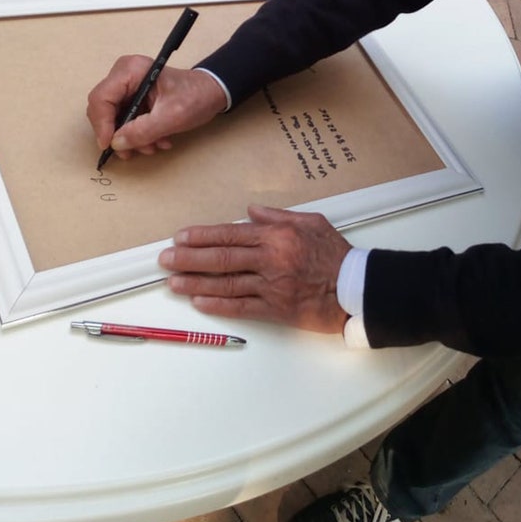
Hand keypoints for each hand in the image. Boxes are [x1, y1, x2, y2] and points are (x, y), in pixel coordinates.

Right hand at [86, 57, 227, 158]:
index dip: (102, 124)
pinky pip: (125, 118)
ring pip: (114, 117)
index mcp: (131, 70)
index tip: (110, 145)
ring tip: (153, 146)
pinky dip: (138, 133)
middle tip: (132, 151)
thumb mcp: (172, 117)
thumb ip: (143, 131)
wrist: (212, 92)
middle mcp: (125, 74)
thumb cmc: (196, 96)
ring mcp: (128, 85)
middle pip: (104, 109)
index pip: (101, 98)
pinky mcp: (133, 96)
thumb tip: (116, 143)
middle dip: (118, 133)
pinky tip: (157, 140)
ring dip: (131, 137)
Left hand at [158, 205, 351, 333]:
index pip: (230, 233)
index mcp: (277, 236)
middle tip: (165, 259)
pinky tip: (200, 303)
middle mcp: (270, 260)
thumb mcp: (311, 221)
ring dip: (196, 284)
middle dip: (188, 259)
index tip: (181, 237)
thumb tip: (252, 211)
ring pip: (226, 284)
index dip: (202, 236)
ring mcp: (271, 286)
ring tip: (173, 283)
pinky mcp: (276, 310)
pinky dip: (218, 305)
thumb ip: (278, 216)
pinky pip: (241, 307)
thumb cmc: (336, 254)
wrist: (355, 288)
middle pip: (221, 258)